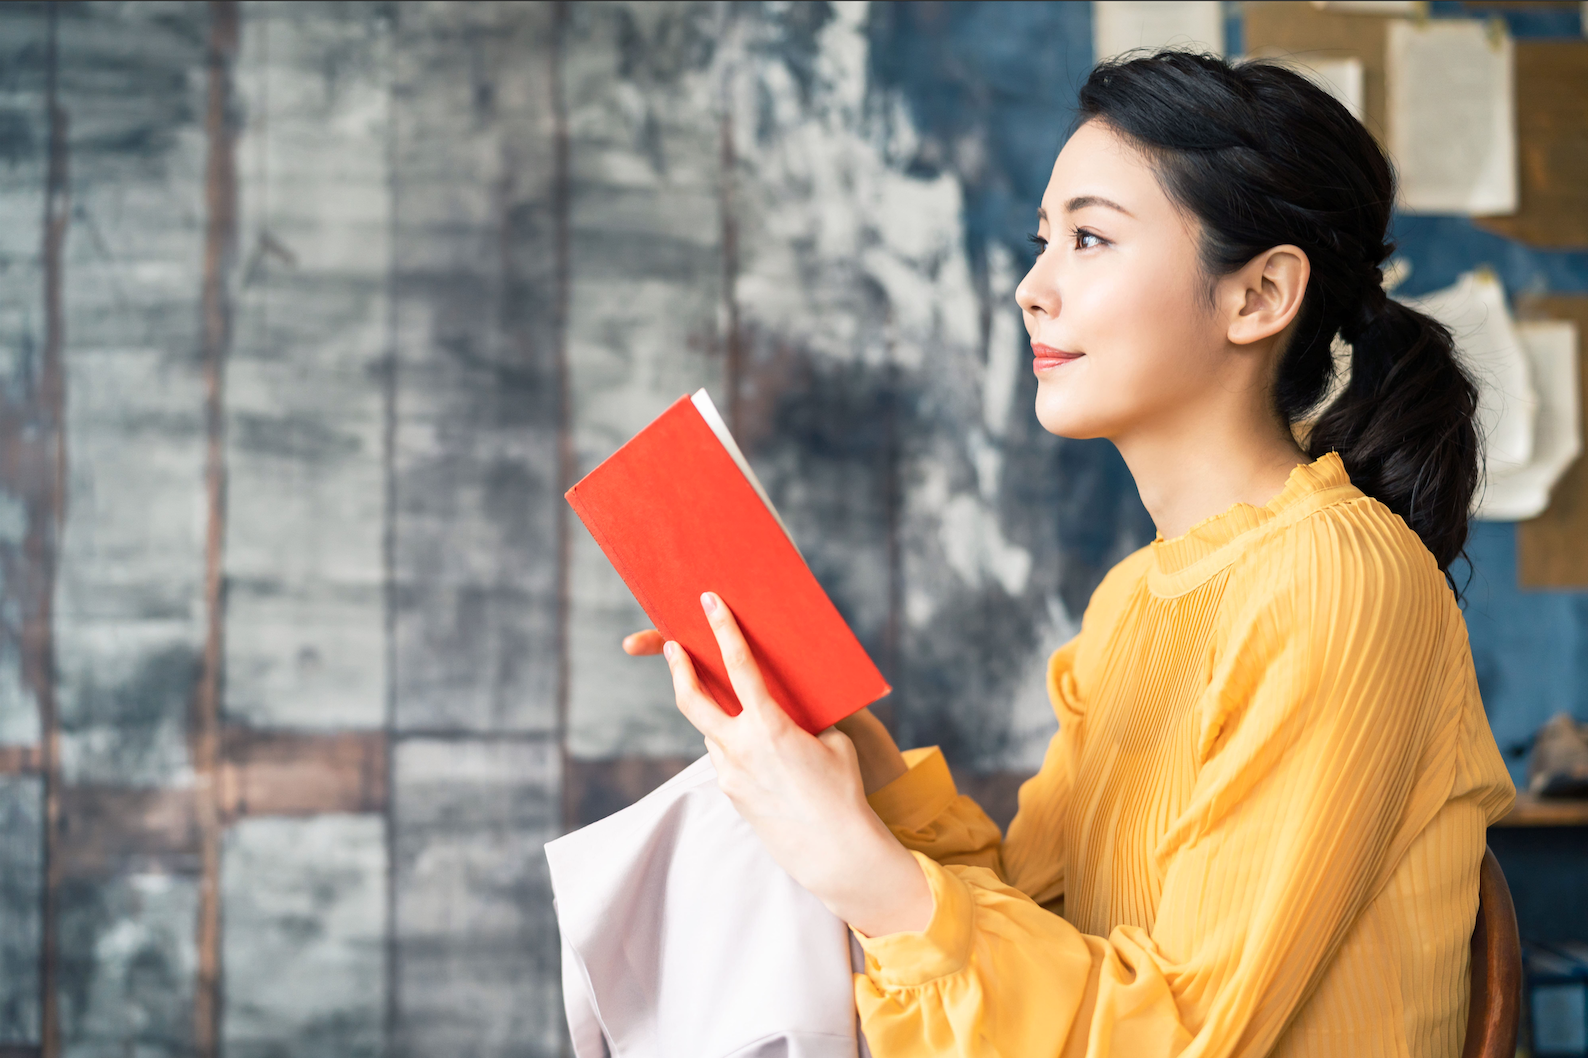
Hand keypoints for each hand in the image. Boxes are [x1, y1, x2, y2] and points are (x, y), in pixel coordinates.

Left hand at [624, 629, 908, 794]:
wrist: (833, 849)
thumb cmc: (842, 791)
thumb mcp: (831, 740)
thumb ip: (801, 718)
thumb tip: (786, 708)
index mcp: (770, 727)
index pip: (739, 667)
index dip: (723, 631)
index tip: (709, 604)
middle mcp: (741, 748)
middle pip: (692, 700)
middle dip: (678, 669)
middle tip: (672, 646)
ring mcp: (730, 774)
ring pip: (710, 730)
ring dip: (715, 713)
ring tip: (731, 702)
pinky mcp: (730, 794)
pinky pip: (723, 756)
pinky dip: (731, 743)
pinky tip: (752, 747)